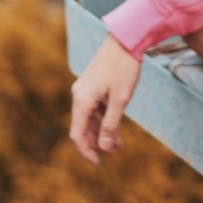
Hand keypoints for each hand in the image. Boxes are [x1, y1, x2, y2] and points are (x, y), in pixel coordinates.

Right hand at [70, 33, 141, 163]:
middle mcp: (78, 95)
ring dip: (101, 131)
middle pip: (82, 127)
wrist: (125, 39)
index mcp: (82, 101)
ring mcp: (84, 89)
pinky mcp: (92, 84)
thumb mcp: (120, 99)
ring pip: (89, 118)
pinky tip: (116, 123)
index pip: (77, 135)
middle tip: (114, 152)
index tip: (98, 163)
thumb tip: (105, 149)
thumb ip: (111, 125)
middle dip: (96, 142)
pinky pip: (94, 107)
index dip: (86, 151)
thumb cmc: (124, 68)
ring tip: (118, 142)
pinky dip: (103, 118)